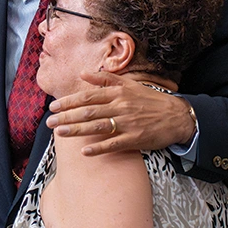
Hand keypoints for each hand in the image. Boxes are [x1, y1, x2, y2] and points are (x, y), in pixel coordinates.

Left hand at [46, 71, 194, 155]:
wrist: (177, 115)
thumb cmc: (151, 100)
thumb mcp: (130, 84)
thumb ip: (106, 79)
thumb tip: (83, 74)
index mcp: (118, 93)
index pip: (88, 96)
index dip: (69, 101)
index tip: (54, 106)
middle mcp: (121, 106)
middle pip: (88, 111)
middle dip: (67, 116)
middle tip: (50, 122)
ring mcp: (128, 123)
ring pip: (97, 126)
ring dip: (77, 130)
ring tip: (60, 133)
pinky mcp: (135, 138)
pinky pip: (114, 144)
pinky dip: (99, 148)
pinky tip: (85, 152)